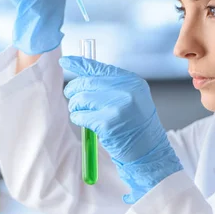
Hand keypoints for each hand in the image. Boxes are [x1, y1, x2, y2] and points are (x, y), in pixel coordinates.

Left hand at [60, 56, 182, 202]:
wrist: (150, 152)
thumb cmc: (137, 127)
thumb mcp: (131, 99)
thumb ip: (110, 86)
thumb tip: (82, 75)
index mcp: (131, 81)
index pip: (99, 67)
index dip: (79, 64)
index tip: (64, 60)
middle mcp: (126, 90)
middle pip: (86, 82)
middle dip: (73, 91)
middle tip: (72, 98)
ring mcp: (117, 106)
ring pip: (80, 98)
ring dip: (76, 107)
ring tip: (83, 114)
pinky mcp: (107, 123)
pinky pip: (80, 115)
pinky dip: (78, 119)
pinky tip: (85, 124)